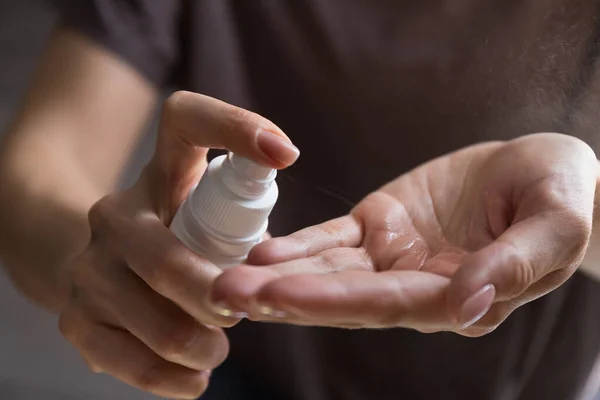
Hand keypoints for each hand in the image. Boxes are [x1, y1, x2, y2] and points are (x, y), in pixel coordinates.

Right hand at [58, 91, 298, 398]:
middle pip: (169, 261)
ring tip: (218, 347)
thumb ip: (243, 214)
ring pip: (157, 322)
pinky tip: (194, 377)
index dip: (235, 126)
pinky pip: (129, 361)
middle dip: (219, 296)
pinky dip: (173, 378)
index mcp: (160, 173)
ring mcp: (89, 267)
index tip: (285, 153)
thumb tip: (291, 260)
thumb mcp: (205, 210)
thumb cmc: (177, 236)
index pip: (186, 120)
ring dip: (203, 344)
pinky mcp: (75, 318)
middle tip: (243, 309)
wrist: (99, 265)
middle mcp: (115, 214)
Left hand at [211, 133, 597, 335]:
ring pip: (326, 271)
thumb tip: (468, 306)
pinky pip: (332, 239)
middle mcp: (412, 286)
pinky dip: (297, 246)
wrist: (542, 171)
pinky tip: (260, 252)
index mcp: (454, 296)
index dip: (329, 301)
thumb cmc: (560, 196)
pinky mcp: (379, 225)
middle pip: (340, 297)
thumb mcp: (553, 226)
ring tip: (224, 278)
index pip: (383, 304)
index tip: (277, 296)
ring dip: (276, 275)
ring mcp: (391, 257)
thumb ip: (513, 267)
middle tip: (222, 296)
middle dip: (282, 298)